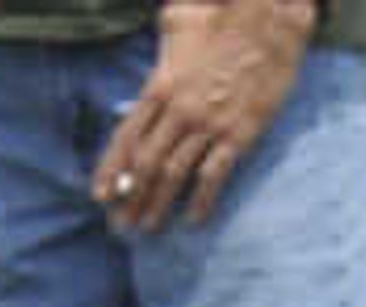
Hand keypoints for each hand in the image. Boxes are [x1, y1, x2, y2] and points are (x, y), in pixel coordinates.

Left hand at [98, 0, 309, 234]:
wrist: (265, 24)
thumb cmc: (221, 19)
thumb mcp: (177, 22)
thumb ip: (160, 47)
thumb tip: (157, 53)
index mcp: (160, 86)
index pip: (127, 135)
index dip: (111, 169)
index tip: (100, 195)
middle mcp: (179, 110)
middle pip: (145, 162)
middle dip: (130, 197)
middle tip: (121, 225)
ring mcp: (207, 125)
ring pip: (173, 174)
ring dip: (158, 205)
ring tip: (148, 228)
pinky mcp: (237, 136)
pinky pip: (213, 176)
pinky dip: (201, 201)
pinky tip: (192, 220)